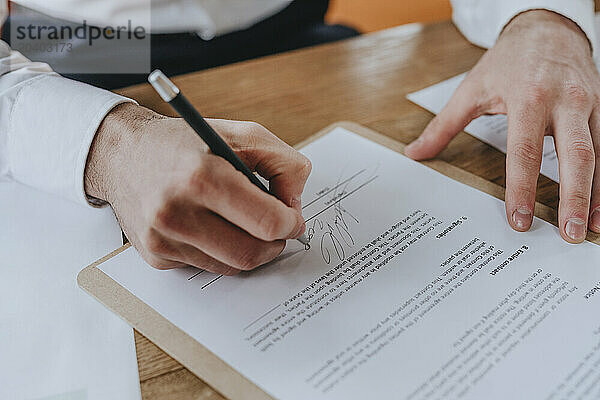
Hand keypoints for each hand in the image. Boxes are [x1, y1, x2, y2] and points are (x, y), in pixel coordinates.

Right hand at [85, 103, 310, 273]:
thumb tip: (295, 208)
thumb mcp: (241, 133)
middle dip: (275, 244)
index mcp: (202, 176)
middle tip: (277, 228)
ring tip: (245, 223)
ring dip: (249, 249)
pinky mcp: (156, 256)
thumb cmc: (183, 142)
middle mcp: (176, 212)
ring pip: (231, 266)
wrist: (122, 154)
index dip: (291, 224)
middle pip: (251, 253)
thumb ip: (284, 164)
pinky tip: (212, 227)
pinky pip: (207, 267)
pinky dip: (221, 252)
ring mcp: (162, 239)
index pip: (266, 222)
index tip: (293, 219)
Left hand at [406, 10, 599, 242]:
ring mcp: (588, 104)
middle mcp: (563, 101)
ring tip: (590, 228)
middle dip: (573, 197)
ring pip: (598, 153)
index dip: (521, 187)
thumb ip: (442, 125)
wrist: (548, 27)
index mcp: (527, 97)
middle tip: (568, 233)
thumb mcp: (471, 88)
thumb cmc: (508, 60)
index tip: (518, 218)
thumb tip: (415, 153)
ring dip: (596, 194)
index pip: (525, 151)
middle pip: (574, 155)